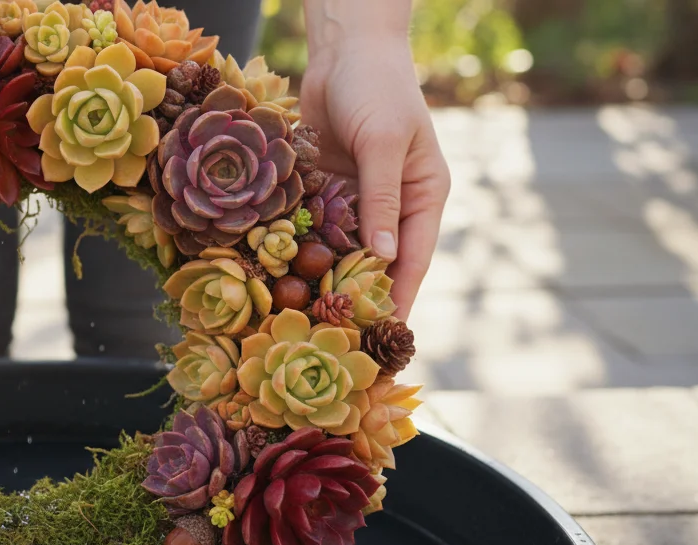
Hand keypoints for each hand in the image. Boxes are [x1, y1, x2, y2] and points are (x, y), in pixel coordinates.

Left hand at [300, 36, 449, 320]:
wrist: (343, 50)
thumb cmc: (378, 88)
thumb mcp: (384, 142)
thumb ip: (382, 198)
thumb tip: (382, 256)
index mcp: (422, 197)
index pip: (411, 260)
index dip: (396, 300)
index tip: (381, 337)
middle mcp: (390, 205)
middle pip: (372, 264)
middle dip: (353, 299)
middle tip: (333, 341)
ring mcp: (353, 199)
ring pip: (337, 250)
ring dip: (319, 280)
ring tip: (298, 319)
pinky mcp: (321, 189)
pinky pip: (309, 226)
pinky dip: (295, 248)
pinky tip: (275, 277)